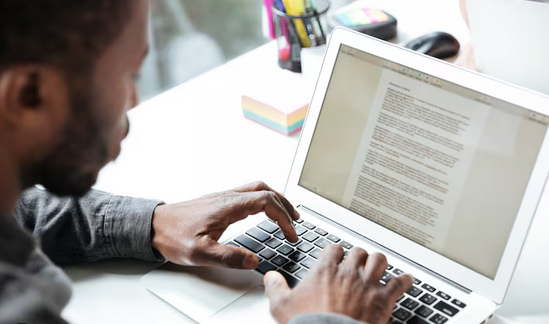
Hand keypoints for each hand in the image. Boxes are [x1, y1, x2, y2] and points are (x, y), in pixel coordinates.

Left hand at [151, 181, 298, 268]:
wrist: (152, 225)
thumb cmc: (172, 236)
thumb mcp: (200, 253)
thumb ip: (228, 256)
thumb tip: (253, 261)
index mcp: (228, 205)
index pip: (266, 201)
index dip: (283, 217)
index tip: (290, 233)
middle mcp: (227, 197)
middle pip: (265, 190)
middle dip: (285, 204)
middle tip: (296, 220)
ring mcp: (222, 197)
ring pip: (256, 189)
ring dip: (274, 199)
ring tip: (285, 214)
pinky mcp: (218, 202)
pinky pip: (247, 194)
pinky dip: (262, 200)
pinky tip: (262, 212)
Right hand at [264, 245, 412, 323]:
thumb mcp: (282, 306)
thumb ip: (276, 288)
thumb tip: (270, 277)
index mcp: (325, 271)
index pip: (333, 249)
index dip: (335, 252)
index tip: (335, 257)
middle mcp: (348, 273)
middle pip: (358, 251)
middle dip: (358, 256)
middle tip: (357, 263)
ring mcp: (368, 284)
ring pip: (379, 260)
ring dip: (379, 263)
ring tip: (379, 266)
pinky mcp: (383, 299)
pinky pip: (399, 283)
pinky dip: (405, 281)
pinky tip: (407, 280)